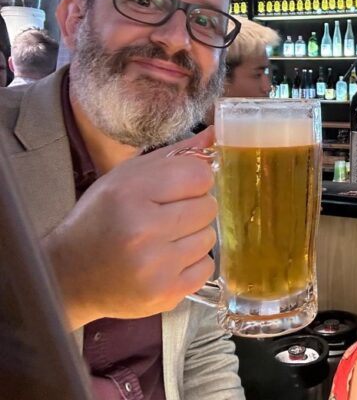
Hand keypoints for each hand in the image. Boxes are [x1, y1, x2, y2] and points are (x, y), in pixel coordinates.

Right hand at [43, 128, 217, 328]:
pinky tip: (166, 261)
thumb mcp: (127, 177)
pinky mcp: (165, 293)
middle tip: (167, 216)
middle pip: (209, 207)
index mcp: (131, 193)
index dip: (193, 181)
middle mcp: (143, 229)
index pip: (200, 175)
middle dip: (193, 208)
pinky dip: (192, 263)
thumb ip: (175, 156)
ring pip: (209, 237)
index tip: (178, 189)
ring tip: (163, 240)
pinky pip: (207, 268)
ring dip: (193, 236)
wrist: (68, 276)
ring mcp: (155, 266)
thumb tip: (216, 134)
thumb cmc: (101, 219)